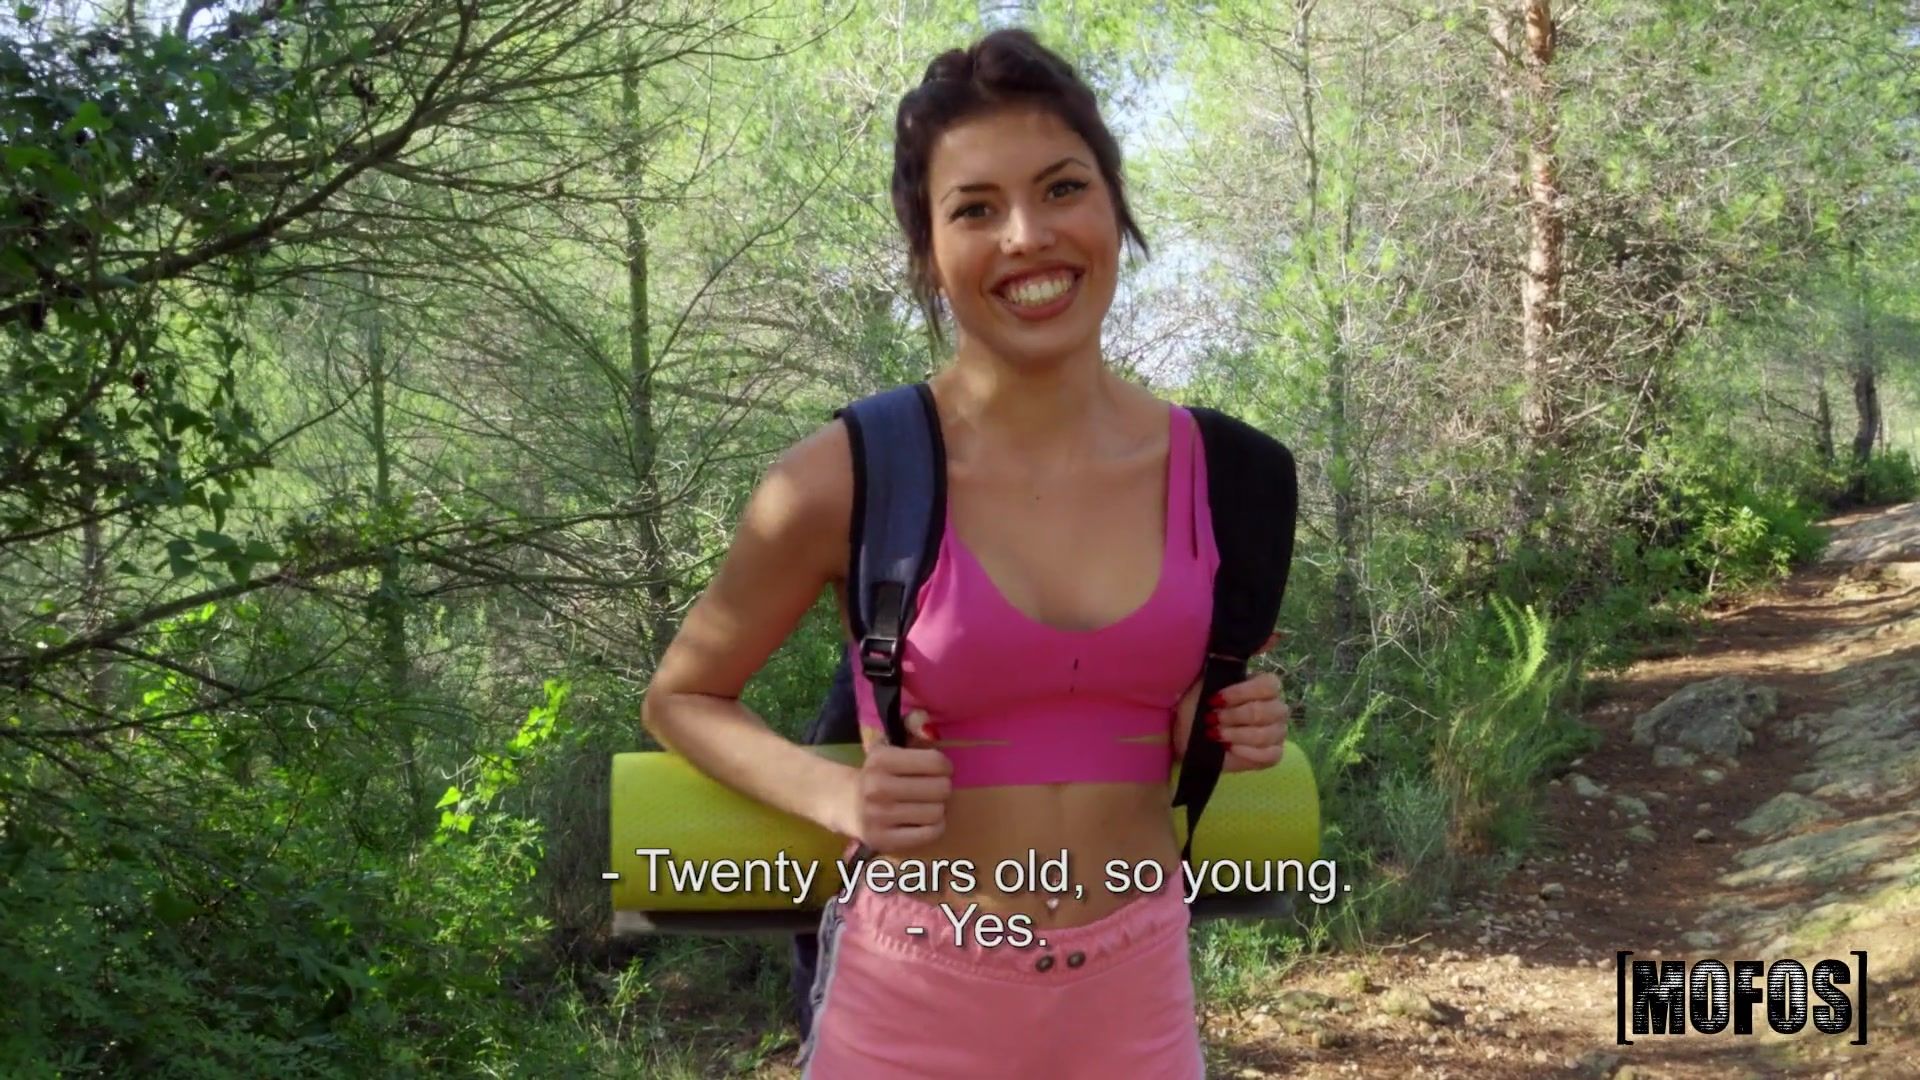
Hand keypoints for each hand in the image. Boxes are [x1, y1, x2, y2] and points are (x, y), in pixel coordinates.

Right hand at [848, 710, 950, 851]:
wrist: (843, 802)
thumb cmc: (877, 772)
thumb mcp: (889, 744)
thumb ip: (912, 726)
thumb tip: (927, 722)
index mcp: (881, 759)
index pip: (936, 763)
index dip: (944, 766)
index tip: (937, 769)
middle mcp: (877, 788)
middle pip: (941, 789)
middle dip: (942, 788)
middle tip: (933, 788)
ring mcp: (879, 817)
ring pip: (937, 813)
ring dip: (937, 808)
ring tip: (925, 804)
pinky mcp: (883, 841)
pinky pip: (930, 834)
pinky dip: (933, 827)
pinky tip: (923, 820)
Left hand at [1177, 633, 1291, 771]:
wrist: (1184, 732)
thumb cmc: (1197, 701)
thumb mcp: (1209, 672)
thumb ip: (1238, 653)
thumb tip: (1276, 635)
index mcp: (1265, 686)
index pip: (1269, 685)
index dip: (1241, 693)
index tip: (1214, 699)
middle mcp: (1276, 708)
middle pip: (1268, 712)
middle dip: (1234, 717)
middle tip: (1211, 719)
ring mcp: (1276, 732)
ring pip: (1267, 735)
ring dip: (1235, 734)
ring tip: (1215, 734)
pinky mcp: (1271, 755)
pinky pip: (1270, 755)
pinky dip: (1247, 752)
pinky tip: (1228, 748)